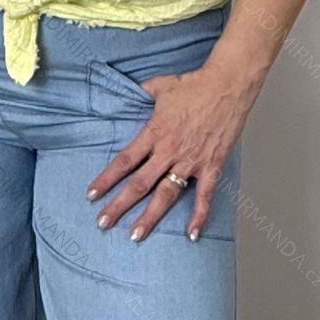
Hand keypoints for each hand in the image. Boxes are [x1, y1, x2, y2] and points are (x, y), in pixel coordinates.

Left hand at [84, 62, 246, 241]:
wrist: (227, 86)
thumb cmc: (194, 84)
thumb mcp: (160, 86)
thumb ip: (142, 92)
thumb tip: (128, 92)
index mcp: (155, 132)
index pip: (125, 160)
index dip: (107, 178)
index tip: (92, 194)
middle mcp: (169, 151)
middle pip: (140, 184)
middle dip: (119, 205)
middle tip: (103, 223)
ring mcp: (191, 161)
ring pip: (166, 195)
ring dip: (150, 217)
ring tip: (135, 235)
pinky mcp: (211, 166)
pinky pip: (204, 196)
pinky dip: (199, 216)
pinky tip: (192, 234)